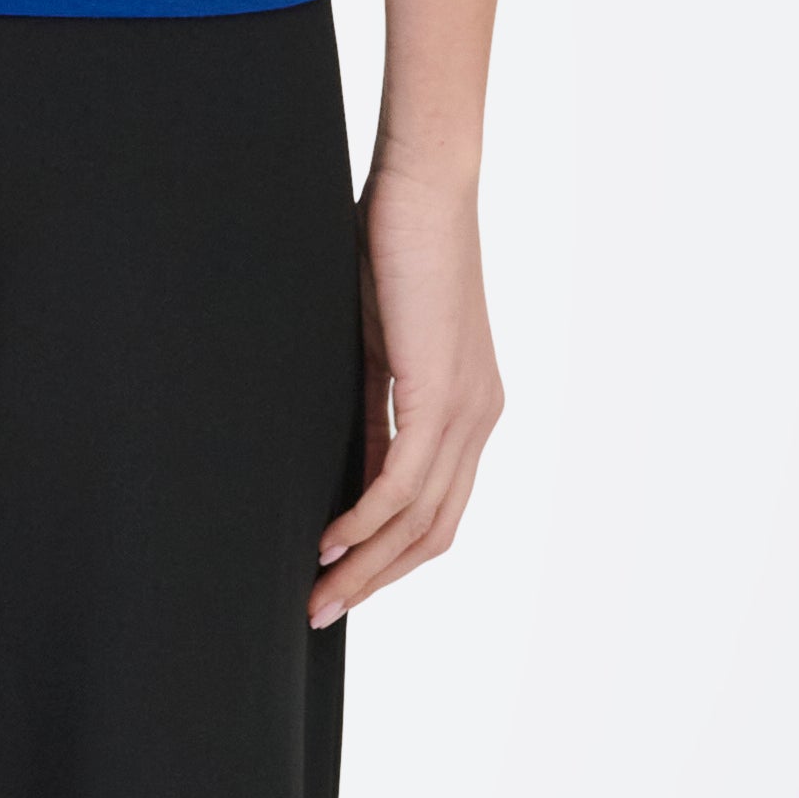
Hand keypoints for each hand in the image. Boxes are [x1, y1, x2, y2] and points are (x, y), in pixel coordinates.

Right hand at [313, 144, 502, 621]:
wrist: (424, 185)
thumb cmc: (394, 247)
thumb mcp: (379, 347)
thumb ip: (376, 409)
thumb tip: (352, 467)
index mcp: (469, 410)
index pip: (437, 510)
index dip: (388, 557)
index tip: (338, 583)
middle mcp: (480, 418)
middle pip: (434, 531)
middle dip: (375, 580)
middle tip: (320, 612)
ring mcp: (468, 409)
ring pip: (420, 519)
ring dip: (366, 566)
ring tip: (317, 595)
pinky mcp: (441, 391)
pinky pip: (404, 482)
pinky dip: (365, 521)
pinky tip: (329, 542)